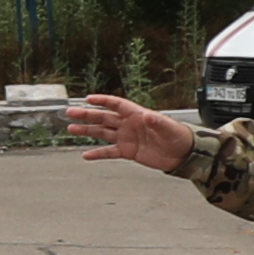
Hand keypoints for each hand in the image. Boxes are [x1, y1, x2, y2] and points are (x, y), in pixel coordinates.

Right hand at [61, 92, 195, 171]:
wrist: (183, 154)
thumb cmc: (178, 136)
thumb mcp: (168, 127)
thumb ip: (156, 121)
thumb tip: (147, 116)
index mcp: (137, 114)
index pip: (116, 104)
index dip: (102, 101)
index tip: (88, 99)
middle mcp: (129, 124)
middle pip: (103, 118)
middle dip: (87, 115)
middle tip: (71, 113)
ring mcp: (127, 138)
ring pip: (102, 133)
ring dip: (87, 131)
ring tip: (71, 129)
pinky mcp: (128, 151)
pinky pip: (109, 152)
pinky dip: (98, 154)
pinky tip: (86, 155)